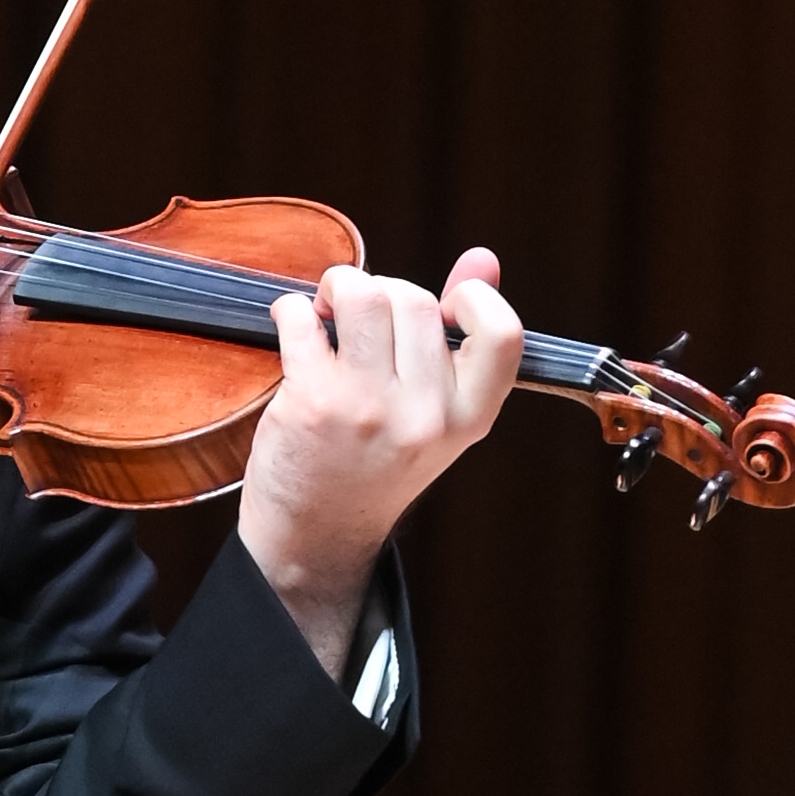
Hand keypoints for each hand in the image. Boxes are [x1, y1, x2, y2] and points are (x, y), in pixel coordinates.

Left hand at [234, 250, 522, 682]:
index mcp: (468, 419)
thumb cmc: (375, 465)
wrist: (316, 537)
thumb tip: (483, 258)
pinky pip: (303, 317)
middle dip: (382, 290)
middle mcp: (425, 416)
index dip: (473, 299)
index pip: (502, 334)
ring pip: (362, 294)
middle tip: (359, 316)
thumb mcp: (434, 414)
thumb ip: (460, 337)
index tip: (443, 304)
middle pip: (415, 299)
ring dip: (337, 288)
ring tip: (327, 313)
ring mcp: (369, 409)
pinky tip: (294, 329)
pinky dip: (292, 311)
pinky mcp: (314, 403)